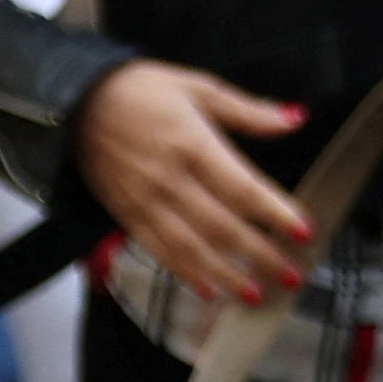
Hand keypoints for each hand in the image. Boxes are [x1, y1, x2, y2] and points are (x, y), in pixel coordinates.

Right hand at [77, 62, 312, 303]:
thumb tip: (295, 118)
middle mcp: (170, 180)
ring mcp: (146, 203)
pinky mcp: (126, 216)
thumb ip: (249, 110)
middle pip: (222, 227)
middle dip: (259, 255)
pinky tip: (208, 290)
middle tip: (291, 274)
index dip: (274, 213)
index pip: (243, 189)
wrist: (79, 102)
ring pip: (191, 248)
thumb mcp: (200, 87)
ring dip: (226, 275)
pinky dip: (184, 273)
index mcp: (194, 146)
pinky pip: (158, 251)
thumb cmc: (143, 90)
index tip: (304, 231)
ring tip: (255, 294)